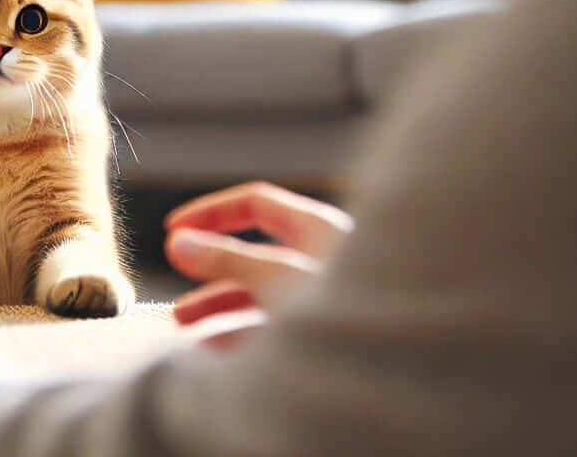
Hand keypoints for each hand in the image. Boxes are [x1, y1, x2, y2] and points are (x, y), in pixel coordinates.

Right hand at [164, 182, 351, 341]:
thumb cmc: (349, 310)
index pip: (256, 204)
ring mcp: (322, 300)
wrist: (403, 372)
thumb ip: (226, 260)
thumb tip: (179, 242)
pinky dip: (240, 334)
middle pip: (253, 253)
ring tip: (184, 324)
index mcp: (316, 229)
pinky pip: (274, 329)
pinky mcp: (322, 338)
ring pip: (260, 295)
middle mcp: (320, 260)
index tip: (174, 229)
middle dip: (210, 267)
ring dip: (219, 306)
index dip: (212, 212)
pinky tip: (213, 349)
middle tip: (175, 276)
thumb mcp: (276, 277)